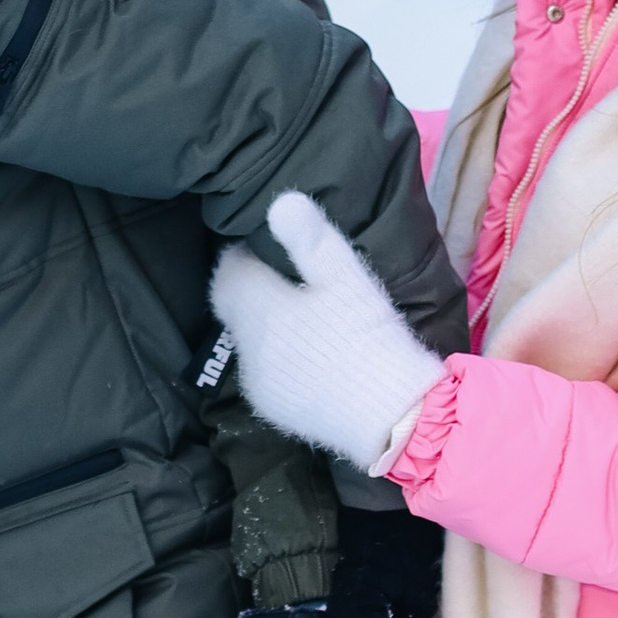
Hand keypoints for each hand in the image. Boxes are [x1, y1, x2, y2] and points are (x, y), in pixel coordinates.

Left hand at [212, 191, 445, 475]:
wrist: (389, 416)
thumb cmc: (367, 337)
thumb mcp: (346, 278)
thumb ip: (310, 238)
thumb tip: (280, 201)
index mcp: (257, 309)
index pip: (228, 273)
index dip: (242, 256)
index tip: (265, 247)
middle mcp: (246, 346)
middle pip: (235, 308)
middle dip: (252, 290)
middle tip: (286, 278)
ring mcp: (257, 383)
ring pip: (249, 342)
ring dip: (265, 326)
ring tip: (301, 317)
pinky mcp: (273, 410)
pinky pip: (265, 373)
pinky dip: (278, 358)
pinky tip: (308, 356)